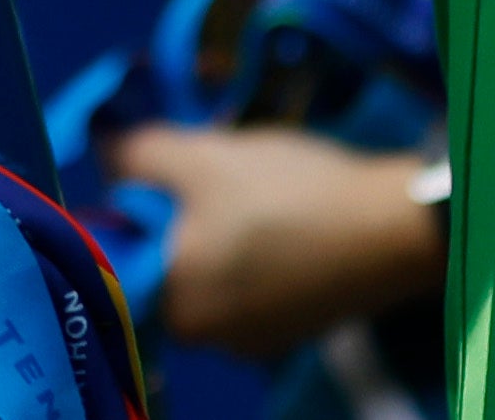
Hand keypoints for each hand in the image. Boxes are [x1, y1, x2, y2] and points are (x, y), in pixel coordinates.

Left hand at [101, 125, 441, 357]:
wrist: (392, 227)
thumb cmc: (285, 193)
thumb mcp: (200, 156)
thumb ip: (136, 155)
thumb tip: (102, 153)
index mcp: (176, 311)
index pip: (127, 257)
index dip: (138, 204)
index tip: (165, 170)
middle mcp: (210, 341)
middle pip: (170, 260)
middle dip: (184, 211)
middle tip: (215, 169)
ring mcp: (256, 339)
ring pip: (214, 267)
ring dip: (222, 227)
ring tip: (256, 186)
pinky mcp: (294, 326)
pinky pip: (253, 280)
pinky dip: (259, 246)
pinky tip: (285, 213)